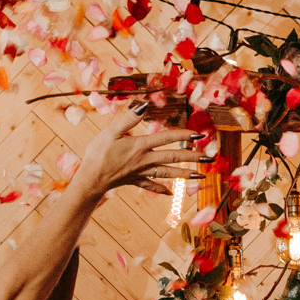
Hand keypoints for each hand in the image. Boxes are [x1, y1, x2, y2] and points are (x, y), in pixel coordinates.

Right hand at [77, 106, 202, 197]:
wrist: (91, 180)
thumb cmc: (98, 154)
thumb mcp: (111, 132)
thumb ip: (128, 119)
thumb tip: (144, 106)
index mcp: (141, 146)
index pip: (167, 138)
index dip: (184, 135)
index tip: (199, 135)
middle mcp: (145, 160)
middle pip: (173, 157)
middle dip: (192, 157)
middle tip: (208, 158)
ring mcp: (141, 172)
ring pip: (167, 173)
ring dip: (185, 174)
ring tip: (200, 176)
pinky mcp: (134, 181)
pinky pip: (151, 185)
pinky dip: (161, 189)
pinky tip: (171, 193)